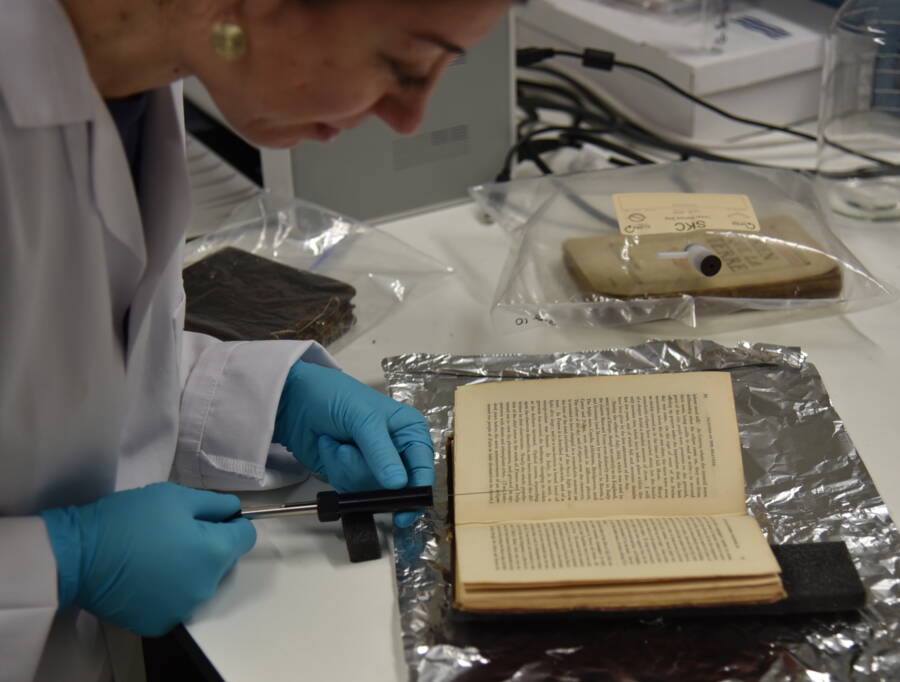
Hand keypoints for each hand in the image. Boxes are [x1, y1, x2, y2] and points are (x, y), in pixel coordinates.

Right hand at [40, 482, 255, 636]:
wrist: (80, 556)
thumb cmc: (131, 520)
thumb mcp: (176, 497)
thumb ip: (215, 503)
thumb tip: (234, 510)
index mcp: (215, 553)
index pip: (245, 537)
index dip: (232, 523)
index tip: (210, 517)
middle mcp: (207, 586)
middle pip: (223, 560)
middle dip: (208, 545)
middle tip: (175, 532)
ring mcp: (184, 609)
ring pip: (200, 582)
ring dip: (189, 569)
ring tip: (157, 555)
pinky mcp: (161, 623)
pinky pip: (177, 601)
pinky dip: (168, 589)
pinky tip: (145, 576)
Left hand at [273, 361, 434, 525]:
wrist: (294, 400)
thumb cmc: (334, 396)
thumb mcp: (363, 419)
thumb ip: (381, 452)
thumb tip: (399, 484)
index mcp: (409, 431)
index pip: (423, 467)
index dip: (417, 490)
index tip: (404, 510)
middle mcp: (396, 451)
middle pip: (396, 488)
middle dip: (367, 472)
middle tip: (349, 450)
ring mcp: (373, 466)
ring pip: (371, 491)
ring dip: (348, 469)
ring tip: (338, 444)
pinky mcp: (352, 475)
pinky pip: (351, 491)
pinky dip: (337, 471)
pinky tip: (331, 451)